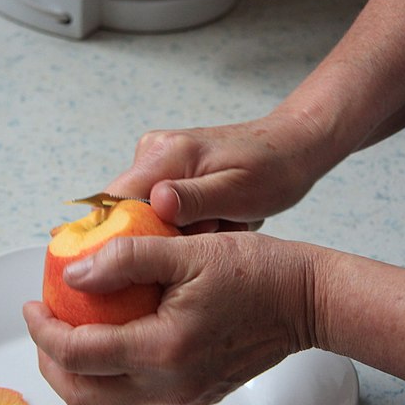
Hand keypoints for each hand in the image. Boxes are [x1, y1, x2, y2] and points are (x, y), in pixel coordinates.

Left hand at [23, 232, 318, 404]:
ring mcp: (184, 395)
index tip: (33, 306)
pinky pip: (138, 396)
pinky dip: (112, 373)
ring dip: (79, 373)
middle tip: (43, 326)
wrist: (307, 300)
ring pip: (109, 403)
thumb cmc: (258, 271)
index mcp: (164, 349)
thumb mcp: (186, 249)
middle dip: (50, 364)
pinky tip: (115, 337)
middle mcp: (171, 385)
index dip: (42, 331)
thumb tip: (74, 274)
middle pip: (84, 397)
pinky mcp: (196, 394)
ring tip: (72, 332)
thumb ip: (125, 258)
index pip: (78, 354)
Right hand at [105, 114, 326, 233]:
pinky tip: (215, 219)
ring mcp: (158, 160)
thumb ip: (195, 199)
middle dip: (161, 235)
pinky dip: (185, 224)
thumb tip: (156, 204)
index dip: (117, 237)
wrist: (291, 146)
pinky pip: (160, 209)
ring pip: (145, 214)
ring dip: (178, 231)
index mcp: (166, 153)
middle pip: (126, 212)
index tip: (147, 258)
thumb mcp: (239, 191)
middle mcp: (153, 152)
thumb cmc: (273, 167)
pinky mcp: (167, 171)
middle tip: (210, 230)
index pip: (113, 201)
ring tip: (219, 223)